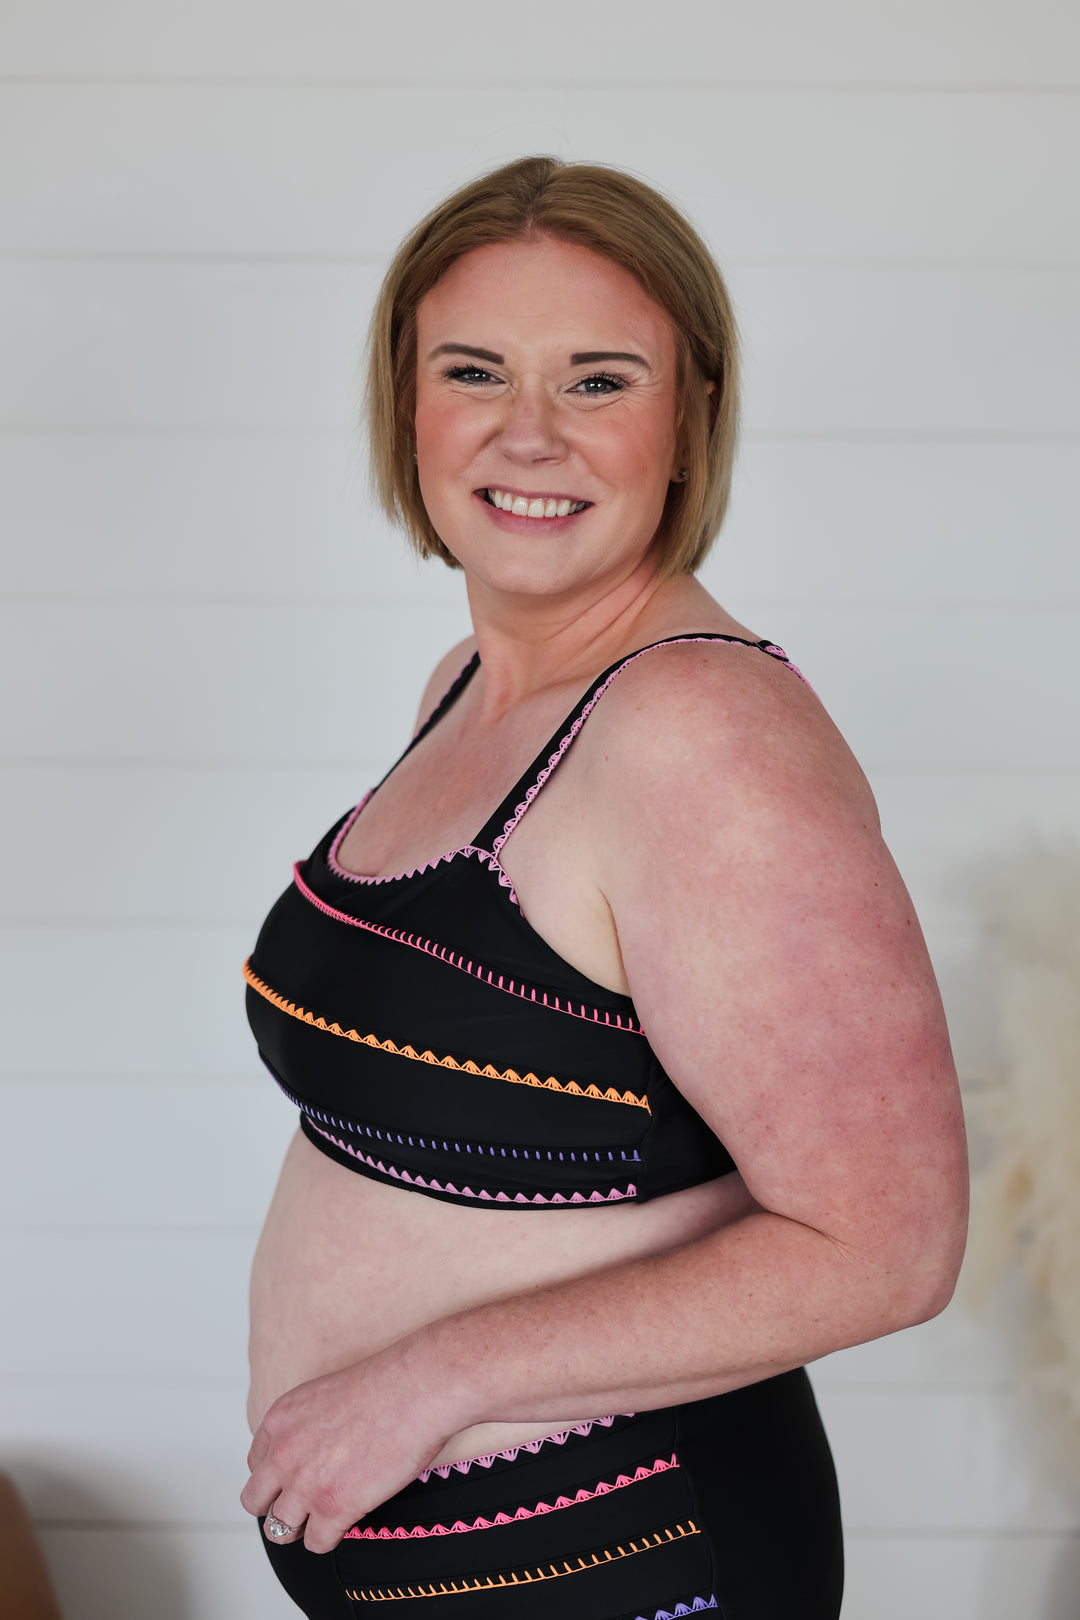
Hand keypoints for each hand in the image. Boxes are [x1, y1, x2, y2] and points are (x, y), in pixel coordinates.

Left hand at [241, 1338, 462, 1552]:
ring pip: (278, 1529)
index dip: (278, 1475)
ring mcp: (305, 1484)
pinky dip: (330, 1537)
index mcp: (280, 1419)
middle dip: (276, 1506)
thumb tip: (314, 1452)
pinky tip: (348, 1520)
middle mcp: (283, 1453)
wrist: (416, 1389)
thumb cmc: (386, 1385)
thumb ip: (306, 1426)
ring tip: (326, 1516)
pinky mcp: (333, 1508)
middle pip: (254, 1500)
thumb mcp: (325, 1395)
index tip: (298, 1477)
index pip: (257, 1463)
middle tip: (304, 1504)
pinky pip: (315, 1544)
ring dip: (301, 1526)